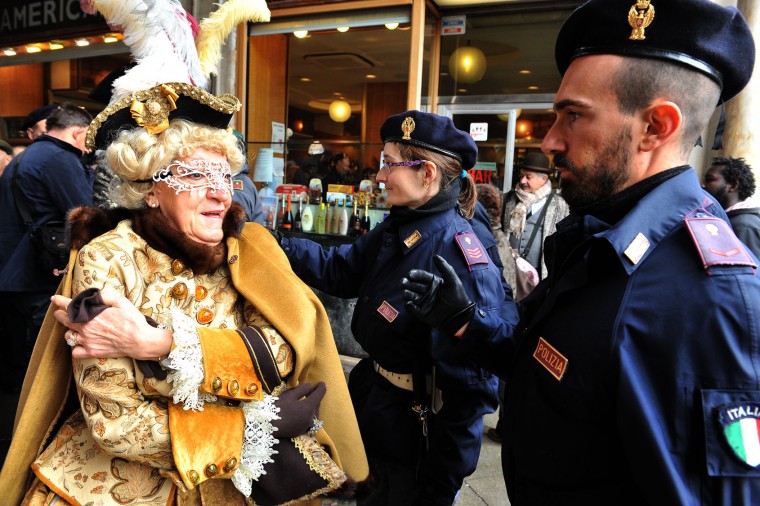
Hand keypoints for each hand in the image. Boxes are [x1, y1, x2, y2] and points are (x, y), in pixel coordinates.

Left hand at [51, 287, 172, 359]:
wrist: (140, 340)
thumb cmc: (132, 320)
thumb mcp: (121, 301)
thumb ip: (105, 295)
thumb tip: (95, 293)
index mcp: (91, 315)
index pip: (69, 306)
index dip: (59, 301)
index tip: (54, 299)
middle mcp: (86, 329)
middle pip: (65, 321)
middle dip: (60, 315)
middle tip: (60, 312)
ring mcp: (87, 342)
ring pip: (68, 336)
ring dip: (68, 331)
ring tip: (73, 328)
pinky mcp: (92, 352)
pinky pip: (75, 351)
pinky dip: (75, 347)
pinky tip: (79, 343)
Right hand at [272, 382, 325, 437]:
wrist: (265, 425)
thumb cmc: (277, 407)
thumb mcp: (289, 395)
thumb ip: (302, 389)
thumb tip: (311, 386)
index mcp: (308, 407)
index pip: (319, 395)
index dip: (321, 387)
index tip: (321, 383)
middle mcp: (310, 418)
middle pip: (317, 405)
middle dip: (316, 397)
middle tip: (312, 390)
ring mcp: (306, 426)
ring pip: (314, 414)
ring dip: (313, 407)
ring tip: (308, 400)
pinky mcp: (300, 432)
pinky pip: (309, 422)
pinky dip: (309, 415)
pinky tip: (303, 412)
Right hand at [401, 255, 475, 335]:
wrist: (459, 316)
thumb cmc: (457, 297)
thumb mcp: (453, 281)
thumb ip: (445, 268)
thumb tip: (435, 256)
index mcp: (433, 282)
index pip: (421, 276)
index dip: (415, 274)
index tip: (410, 274)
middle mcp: (426, 290)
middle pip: (413, 285)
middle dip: (407, 283)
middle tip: (403, 283)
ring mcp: (423, 301)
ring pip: (410, 296)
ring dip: (406, 294)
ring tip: (406, 293)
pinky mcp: (421, 312)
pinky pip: (412, 308)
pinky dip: (409, 306)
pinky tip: (410, 304)